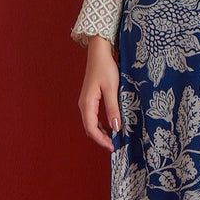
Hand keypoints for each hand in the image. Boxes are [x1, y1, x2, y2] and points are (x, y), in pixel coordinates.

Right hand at [78, 36, 121, 150]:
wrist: (99, 52)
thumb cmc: (105, 68)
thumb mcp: (112, 88)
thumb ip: (113, 108)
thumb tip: (116, 127)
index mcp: (87, 103)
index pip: (91, 128)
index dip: (101, 140)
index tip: (113, 147)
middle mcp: (84, 105)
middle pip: (89, 128)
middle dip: (101, 139)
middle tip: (115, 146)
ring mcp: (86, 102)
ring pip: (91, 123)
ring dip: (101, 133)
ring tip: (114, 139)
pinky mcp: (90, 99)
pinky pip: (93, 117)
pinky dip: (100, 125)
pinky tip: (110, 126)